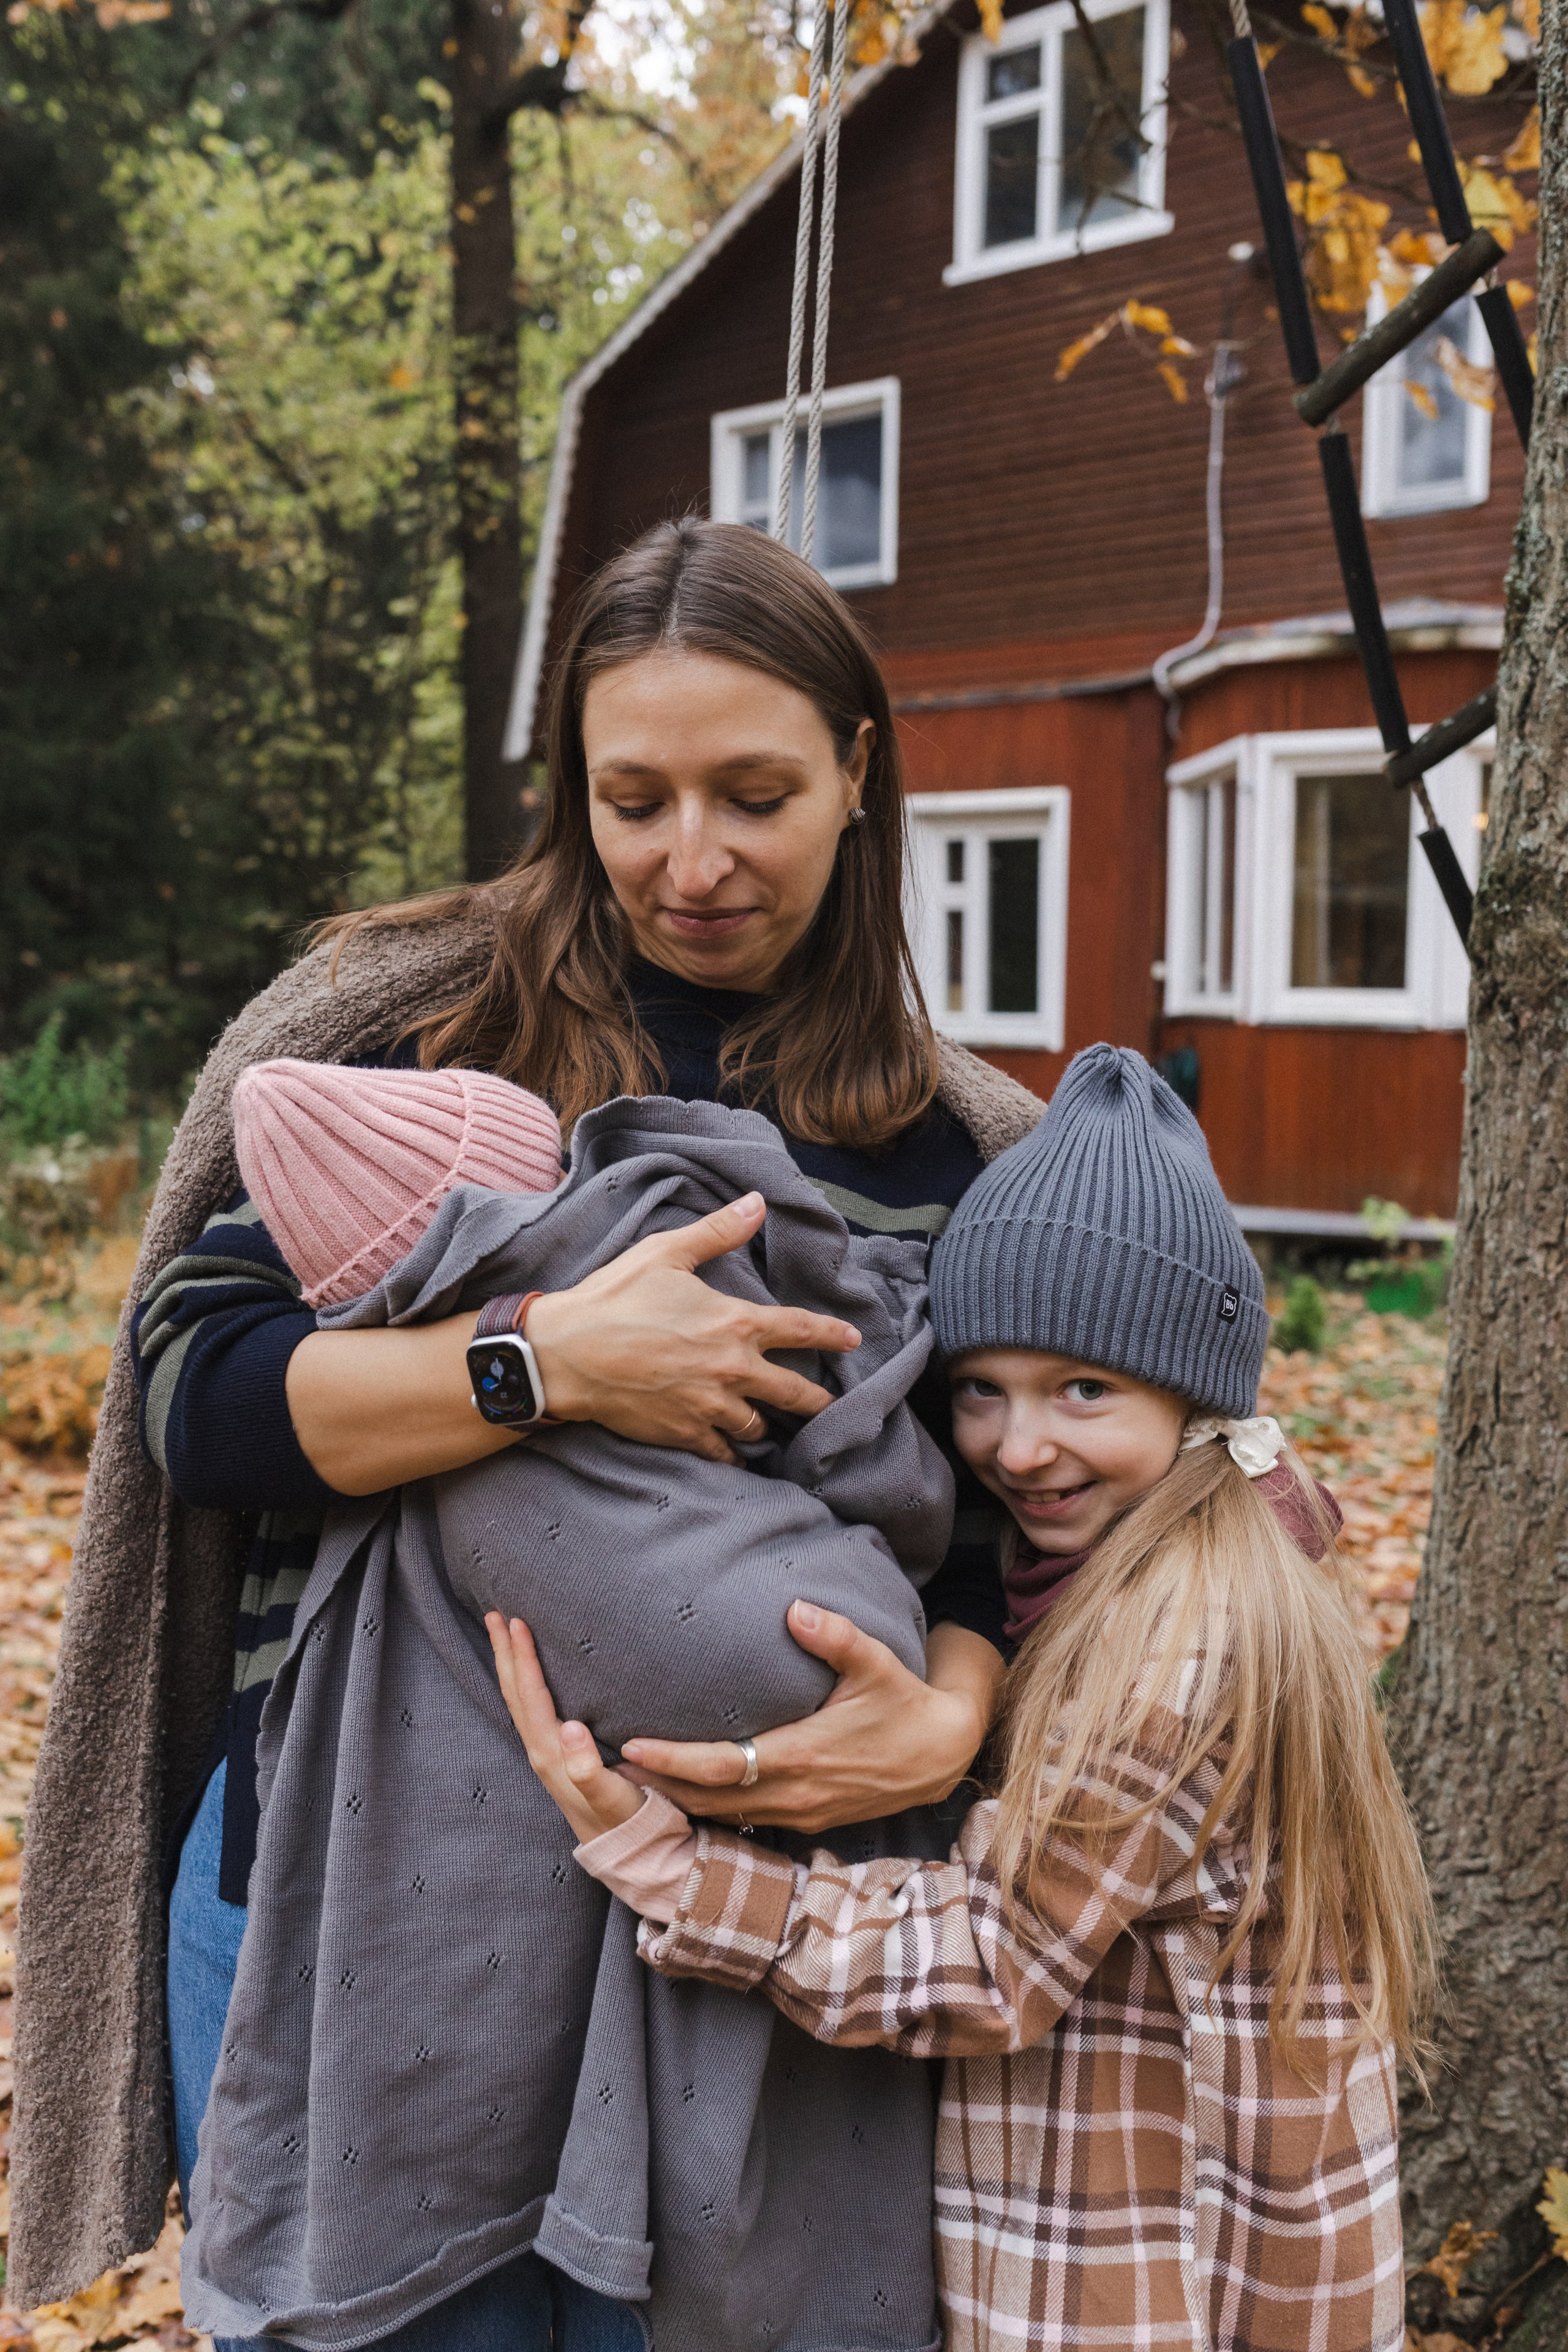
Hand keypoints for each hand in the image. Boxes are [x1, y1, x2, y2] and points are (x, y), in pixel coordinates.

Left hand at [485, 1613, 646, 1843]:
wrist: (629, 1853)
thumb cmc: (628, 1820)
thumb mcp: (613, 1797)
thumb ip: (589, 1767)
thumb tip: (569, 1726)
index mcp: (552, 1754)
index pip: (531, 1695)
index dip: (522, 1657)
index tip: (516, 1621)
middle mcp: (542, 1753)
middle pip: (514, 1694)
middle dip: (504, 1653)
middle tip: (494, 1614)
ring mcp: (546, 1757)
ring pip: (519, 1702)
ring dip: (510, 1666)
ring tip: (504, 1635)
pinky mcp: (557, 1760)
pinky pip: (531, 1712)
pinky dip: (524, 1686)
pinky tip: (530, 1678)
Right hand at [525, 1192, 860, 1463]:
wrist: (566, 1354)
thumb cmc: (614, 1298)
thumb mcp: (666, 1253)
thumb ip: (718, 1232)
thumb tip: (757, 1203)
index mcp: (734, 1323)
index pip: (801, 1329)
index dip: (832, 1334)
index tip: (854, 1340)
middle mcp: (733, 1370)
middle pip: (795, 1393)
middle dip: (817, 1400)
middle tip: (831, 1407)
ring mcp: (710, 1407)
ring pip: (758, 1427)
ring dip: (767, 1426)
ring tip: (773, 1428)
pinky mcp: (684, 1434)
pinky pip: (723, 1453)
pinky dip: (731, 1453)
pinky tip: (734, 1452)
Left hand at [619, 1607, 1003, 1833]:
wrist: (942, 1755)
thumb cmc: (903, 1702)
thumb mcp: (877, 1662)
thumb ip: (836, 1635)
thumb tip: (796, 1607)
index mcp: (801, 1756)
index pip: (722, 1766)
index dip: (673, 1761)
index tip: (630, 1747)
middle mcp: (792, 1792)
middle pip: (707, 1800)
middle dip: (655, 1788)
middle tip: (600, 1769)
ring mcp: (798, 1811)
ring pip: (721, 1815)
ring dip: (675, 1802)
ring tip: (625, 1781)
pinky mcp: (805, 1817)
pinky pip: (743, 1819)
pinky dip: (706, 1809)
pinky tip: (678, 1795)